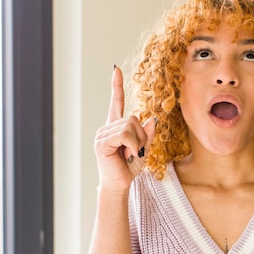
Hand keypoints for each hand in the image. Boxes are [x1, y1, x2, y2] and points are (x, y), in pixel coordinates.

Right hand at [94, 66, 156, 192]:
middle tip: (137, 151)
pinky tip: (127, 155)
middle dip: (141, 136)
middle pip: (133, 118)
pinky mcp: (102, 142)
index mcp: (116, 127)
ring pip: (130, 126)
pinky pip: (124, 135)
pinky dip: (132, 145)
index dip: (116, 86)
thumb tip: (151, 119)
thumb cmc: (128, 168)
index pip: (117, 103)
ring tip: (131, 155)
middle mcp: (107, 127)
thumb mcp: (144, 149)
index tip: (116, 69)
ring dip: (137, 142)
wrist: (119, 184)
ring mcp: (103, 134)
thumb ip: (147, 134)